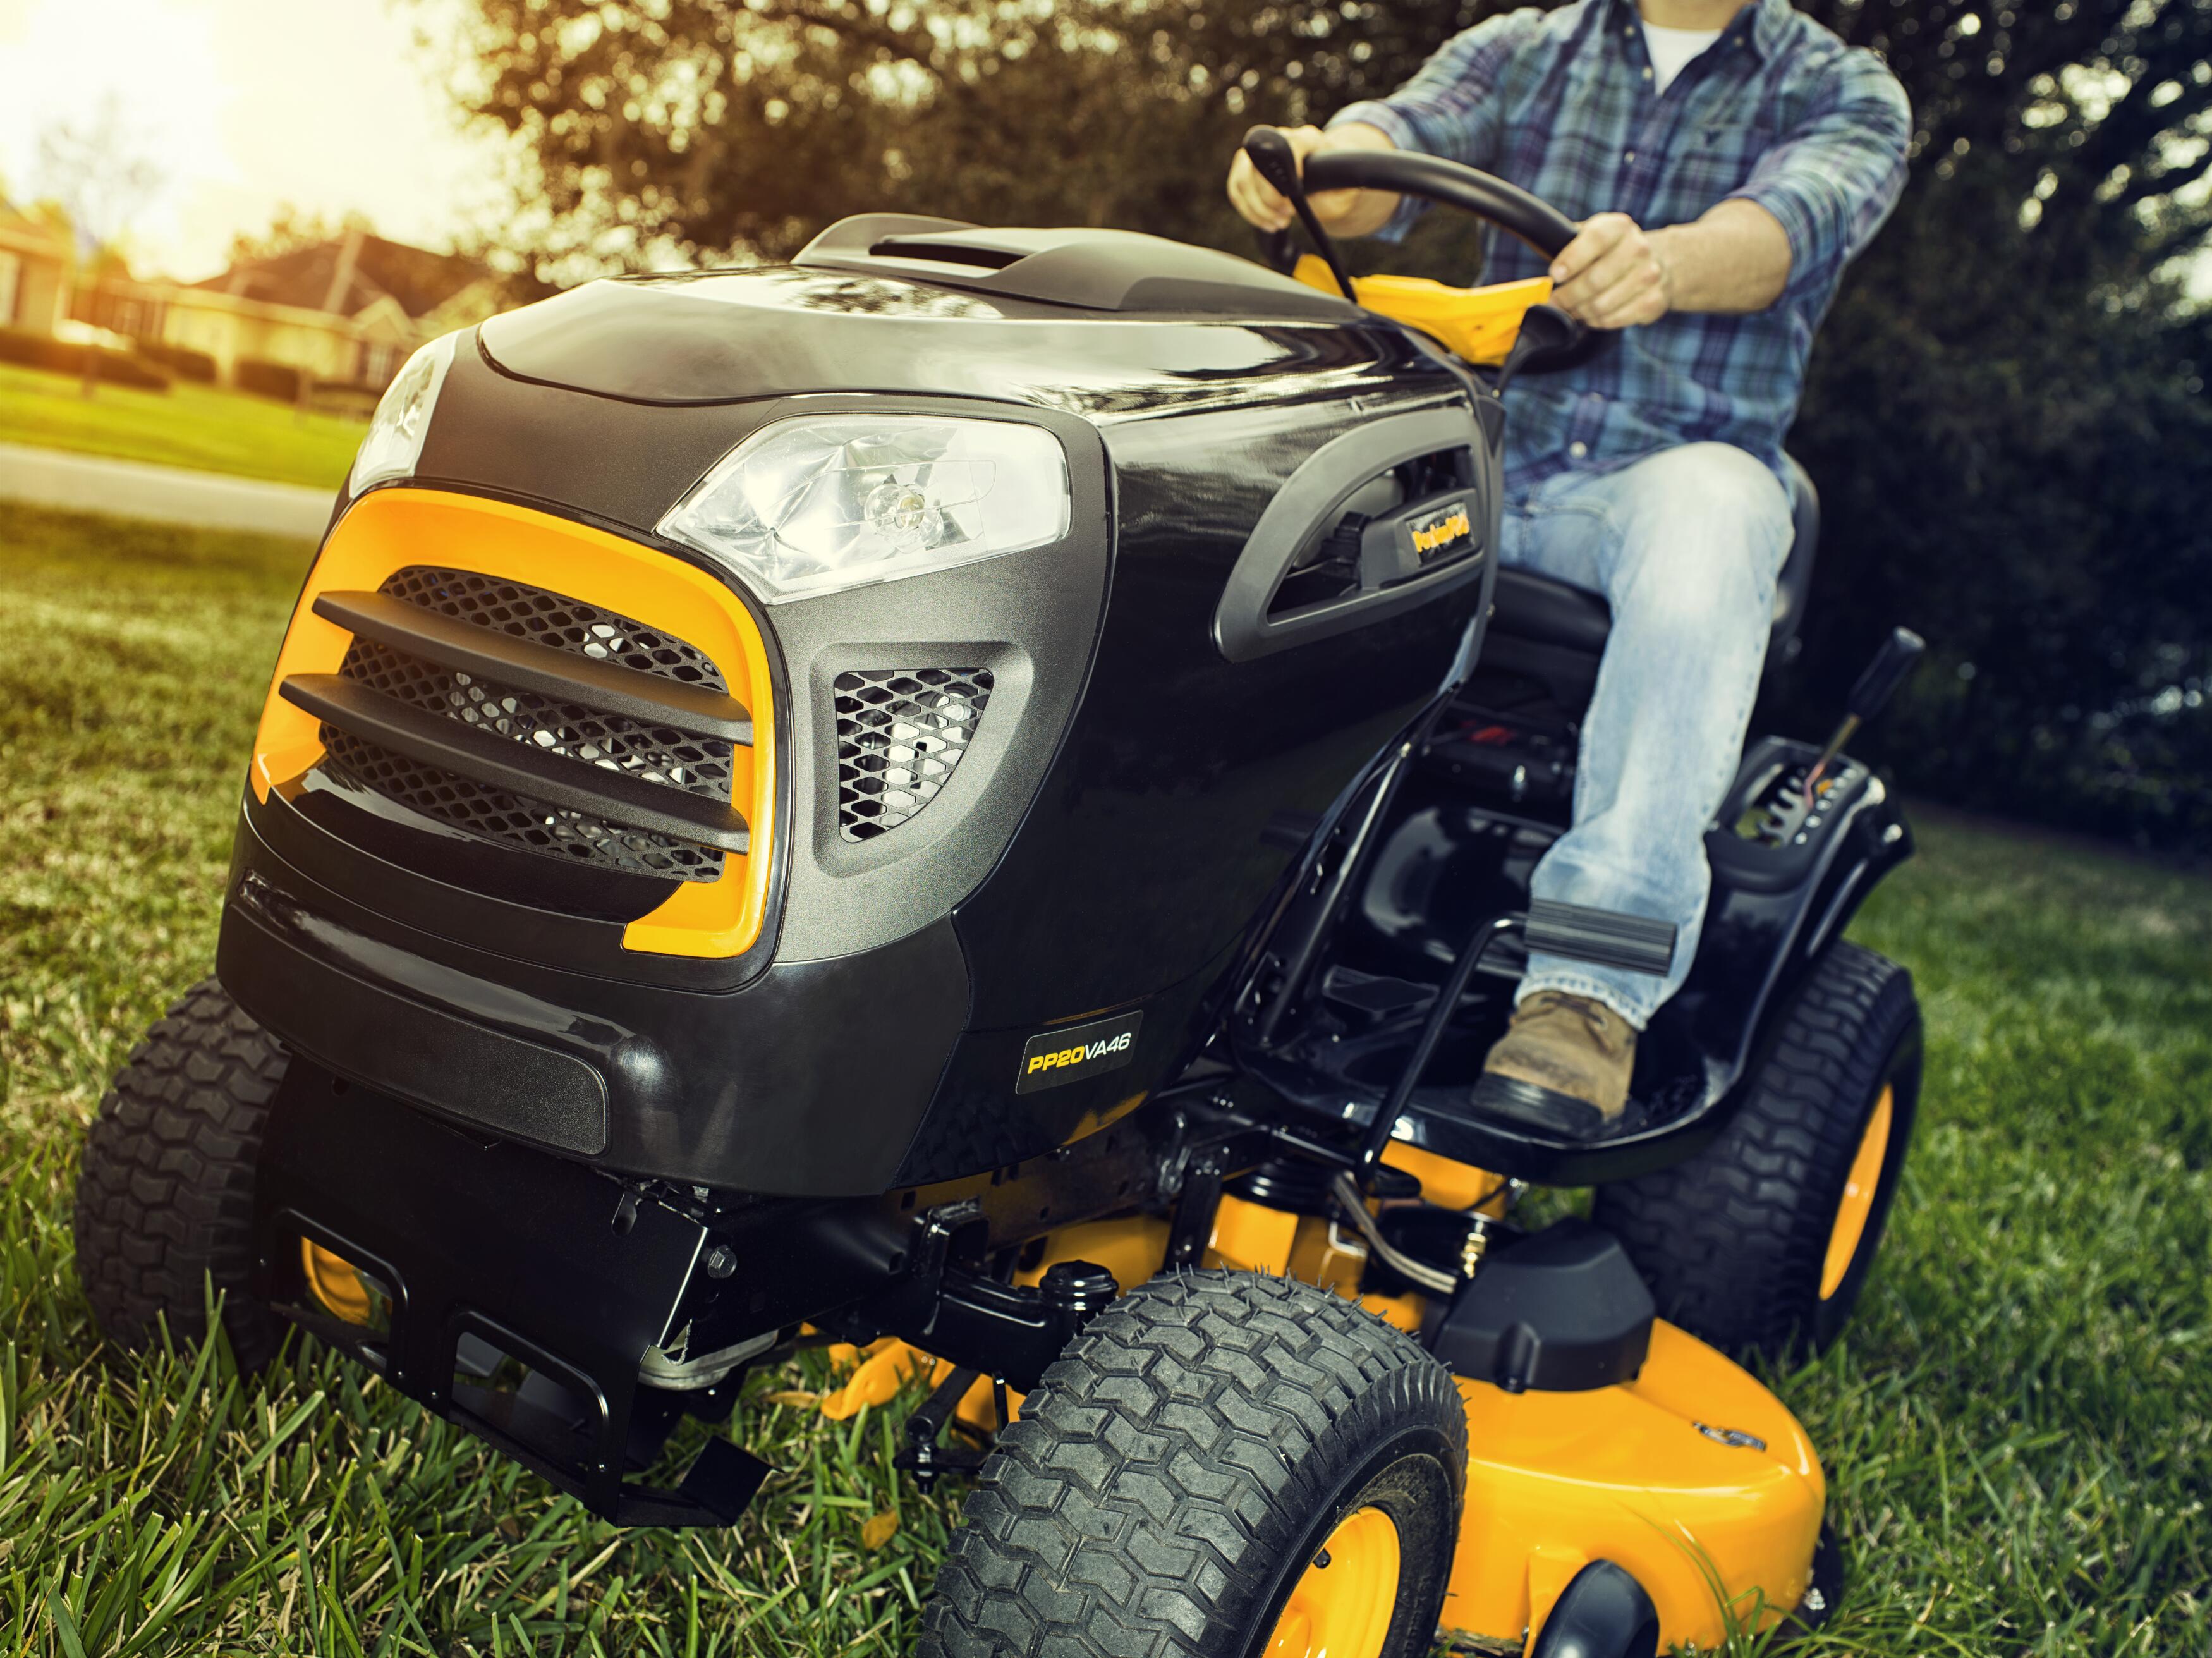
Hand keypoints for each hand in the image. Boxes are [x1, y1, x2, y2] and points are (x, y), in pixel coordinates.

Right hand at [1225, 125, 1373, 232]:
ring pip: (1243, 182)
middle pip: (1259, 169)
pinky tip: (1266, 222)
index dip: (1289, 173)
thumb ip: (1340, 180)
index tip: (1295, 197)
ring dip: (1258, 210)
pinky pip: (1236, 190)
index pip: (1291, 145)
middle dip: (1271, 201)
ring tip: (1278, 223)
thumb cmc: (1332, 177)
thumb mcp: (1345, 179)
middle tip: (1287, 217)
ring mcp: (1259, 152)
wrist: (1321, 171)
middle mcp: (1278, 138)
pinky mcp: (1244, 167)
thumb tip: (1336, 190)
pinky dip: (1249, 211)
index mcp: (1306, 138)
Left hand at [1549, 213, 1674, 328]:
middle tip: (1555, 302)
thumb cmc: (1612, 251)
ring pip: (1601, 305)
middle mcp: (1638, 248)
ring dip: (1579, 311)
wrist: (1658, 261)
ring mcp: (1649, 275)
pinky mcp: (1653, 301)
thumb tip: (1540, 251)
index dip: (1571, 259)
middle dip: (1567, 296)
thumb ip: (1568, 242)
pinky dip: (1596, 321)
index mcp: (1619, 227)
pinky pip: (1613, 320)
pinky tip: (1591, 315)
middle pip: (1594, 280)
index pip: (1595, 240)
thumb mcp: (1592, 236)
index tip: (1555, 275)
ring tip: (1572, 309)